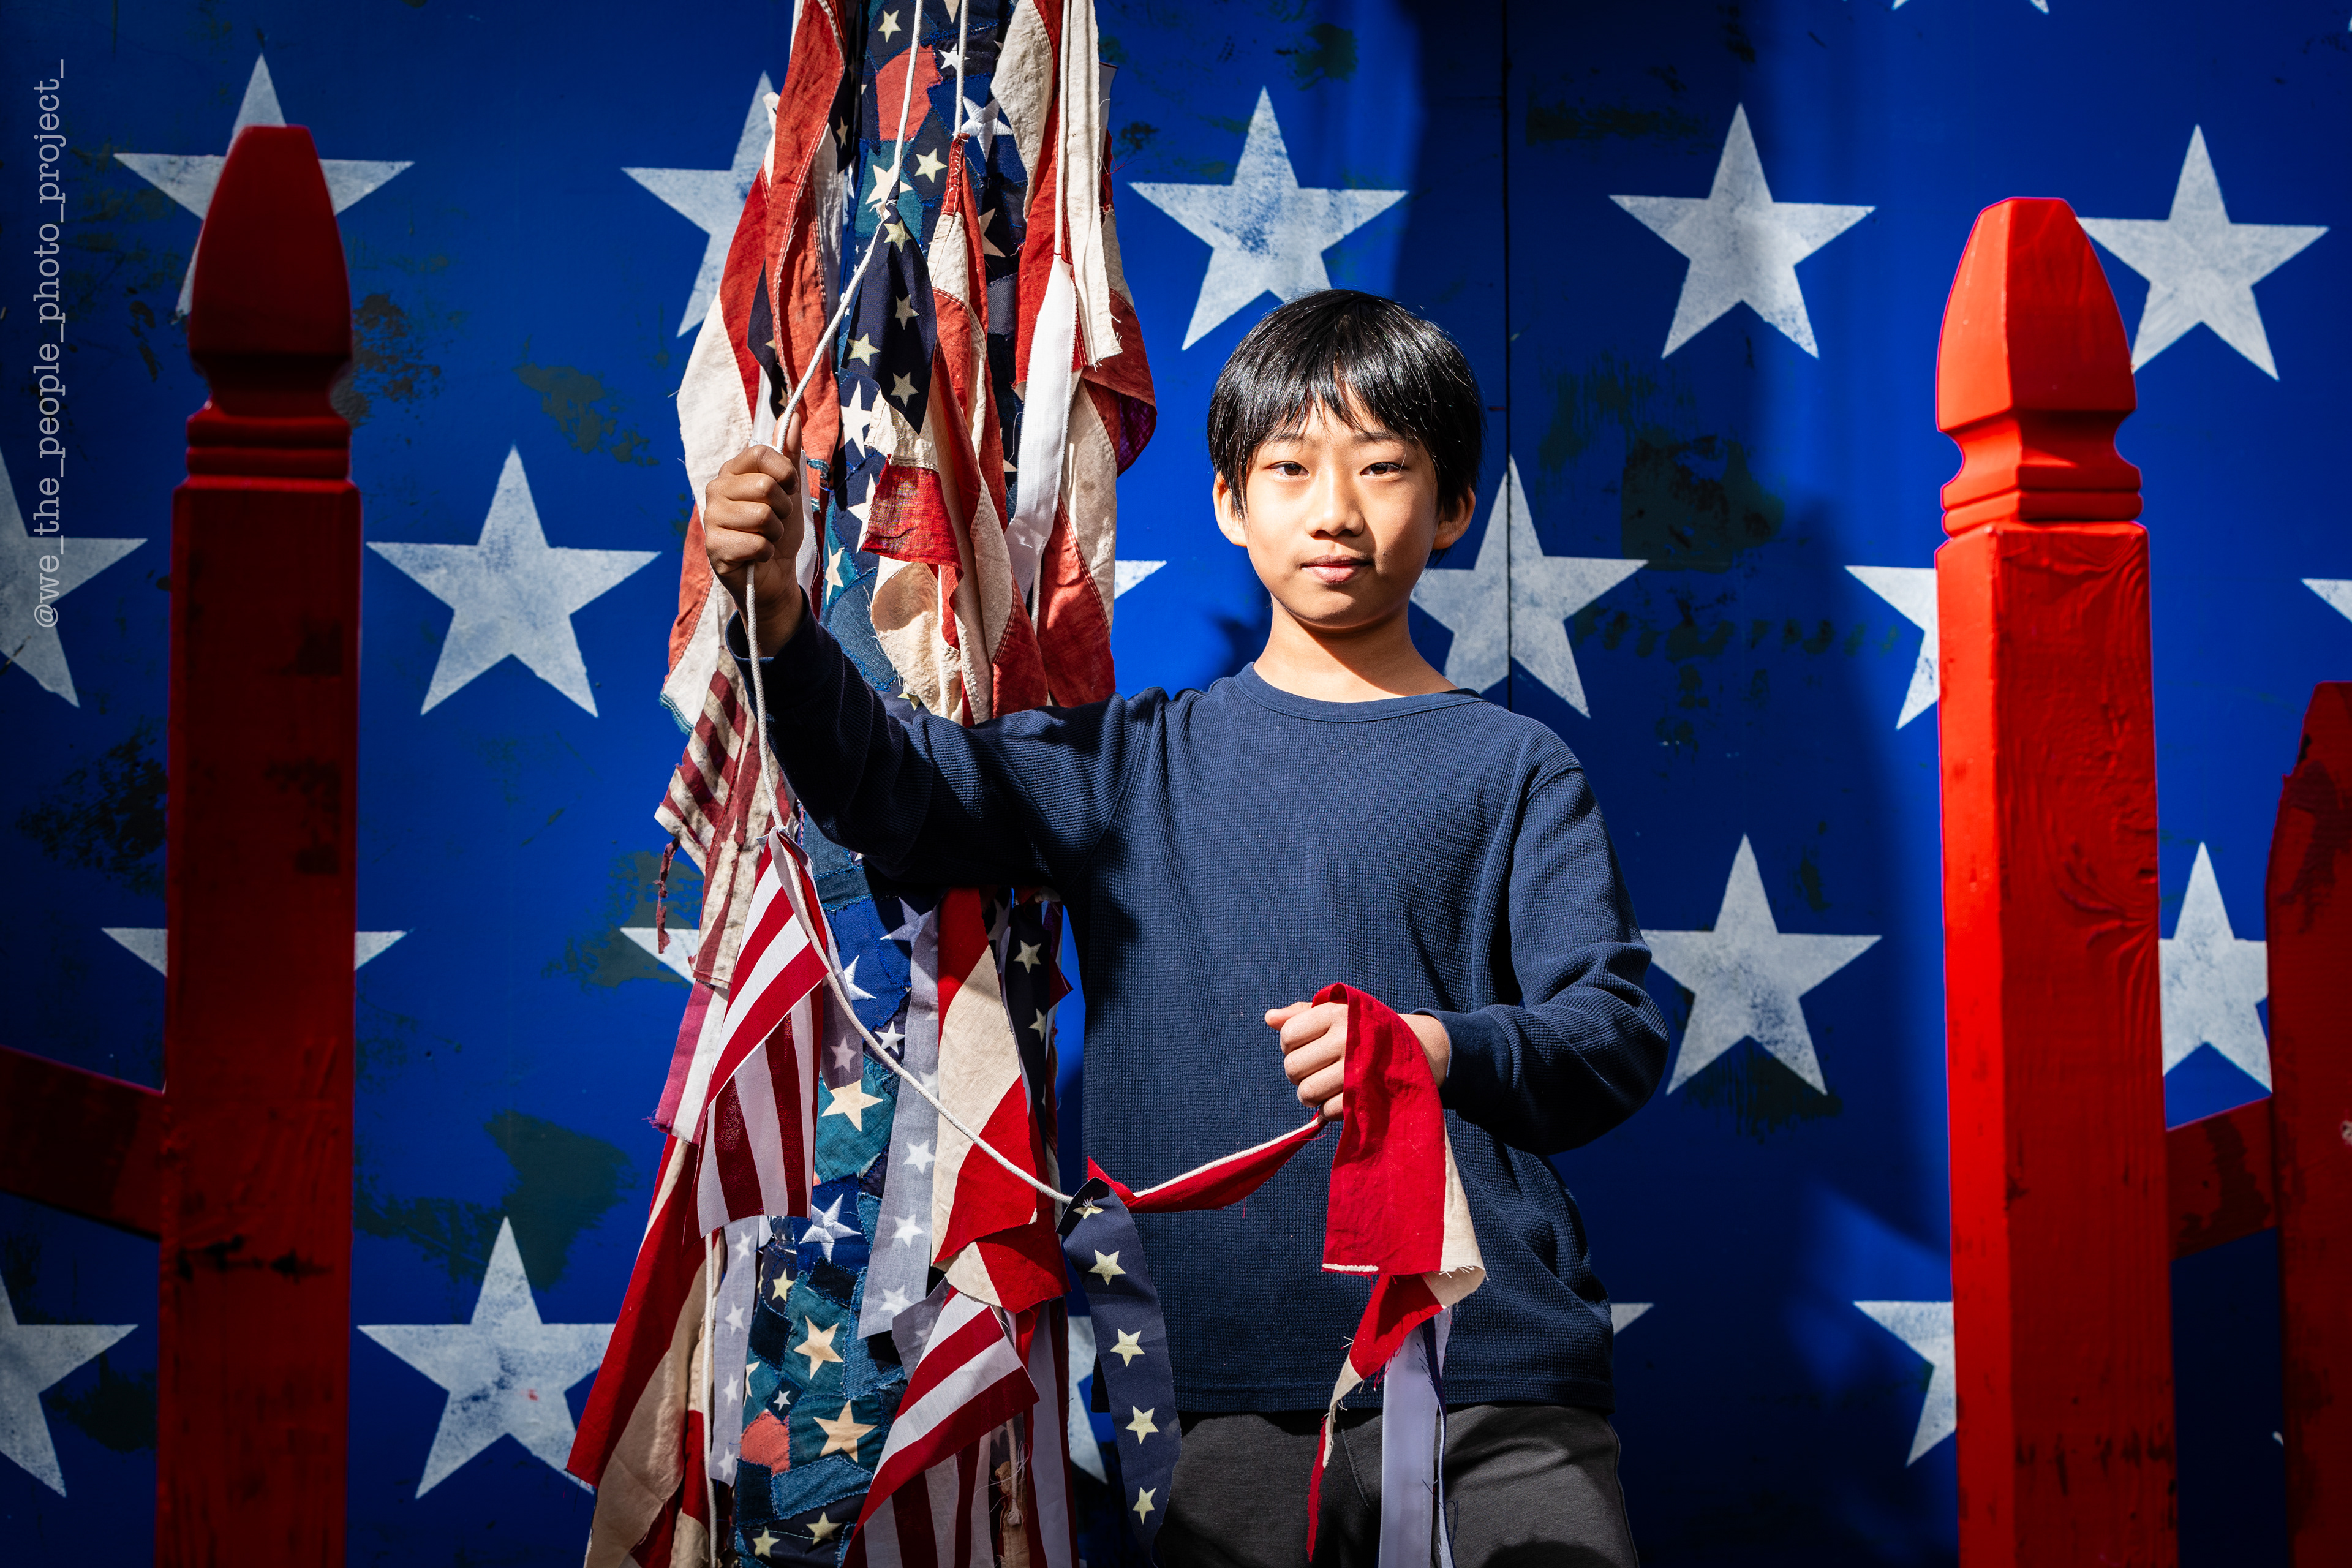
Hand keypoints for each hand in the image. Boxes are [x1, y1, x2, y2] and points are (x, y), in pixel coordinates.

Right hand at [703, 418, 805, 651]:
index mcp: (733, 471)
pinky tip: (757, 556)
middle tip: (775, 521)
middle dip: (783, 509)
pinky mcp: (714, 547)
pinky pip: (756, 544)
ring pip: (762, 516)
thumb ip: (788, 453)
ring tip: (766, 538)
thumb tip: (792, 415)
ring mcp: (711, 518)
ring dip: (775, 533)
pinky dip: (766, 553)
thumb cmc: (779, 529)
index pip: (761, 452)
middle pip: (765, 486)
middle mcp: (716, 489)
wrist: (774, 573)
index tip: (789, 489)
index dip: (785, 473)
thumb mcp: (790, 489)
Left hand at [1269, 998, 1449, 1121]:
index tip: (1305, 1046)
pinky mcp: (1366, 1096)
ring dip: (1310, 1095)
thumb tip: (1270, 1018)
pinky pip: (1327, 1111)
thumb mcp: (1338, 1010)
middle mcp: (1346, 1039)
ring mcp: (1357, 1070)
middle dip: (1298, 1074)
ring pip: (1307, 1093)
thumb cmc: (1364, 1027)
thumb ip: (1302, 1014)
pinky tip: (1339, 1098)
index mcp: (1335, 1014)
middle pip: (1293, 1068)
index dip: (1290, 1045)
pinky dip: (1328, 1109)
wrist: (1416, 1047)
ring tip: (1323, 1086)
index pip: (1288, 1036)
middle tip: (1314, 1070)